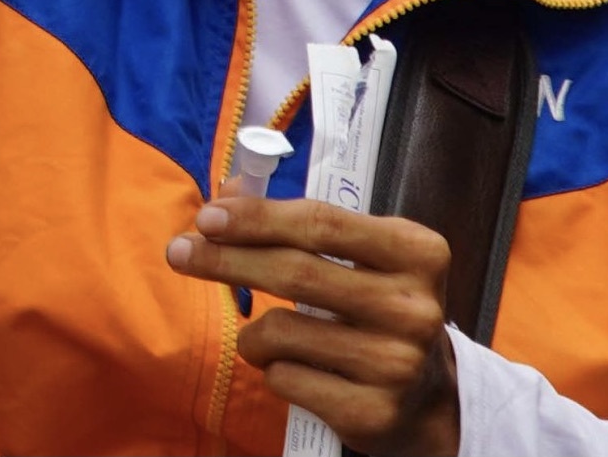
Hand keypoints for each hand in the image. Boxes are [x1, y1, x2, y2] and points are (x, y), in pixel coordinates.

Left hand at [165, 189, 457, 456]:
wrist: (428, 400)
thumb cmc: (378, 311)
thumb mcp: (361, 258)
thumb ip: (301, 225)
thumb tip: (226, 195)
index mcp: (418, 253)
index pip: (322, 223)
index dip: (257, 217)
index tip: (207, 216)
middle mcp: (414, 307)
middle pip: (296, 272)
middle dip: (226, 260)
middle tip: (179, 252)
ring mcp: (397, 364)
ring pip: (281, 332)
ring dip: (252, 332)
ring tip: (262, 337)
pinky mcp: (373, 413)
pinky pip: (286, 380)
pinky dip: (272, 370)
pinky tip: (291, 369)